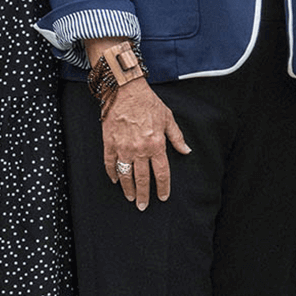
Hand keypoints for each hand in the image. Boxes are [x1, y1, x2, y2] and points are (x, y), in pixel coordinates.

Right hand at [100, 81, 190, 210]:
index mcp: (156, 144)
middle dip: (144, 194)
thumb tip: (186, 151)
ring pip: (126, 175)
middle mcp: (140, 149)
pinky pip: (110, 163)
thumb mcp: (168, 118)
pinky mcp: (109, 143)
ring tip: (130, 197)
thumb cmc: (148, 102)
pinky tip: (115, 180)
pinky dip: (112, 174)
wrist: (125, 90)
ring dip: (128, 188)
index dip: (163, 187)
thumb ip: (177, 137)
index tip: (162, 197)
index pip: (161, 173)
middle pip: (143, 179)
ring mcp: (123, 147)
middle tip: (143, 206)